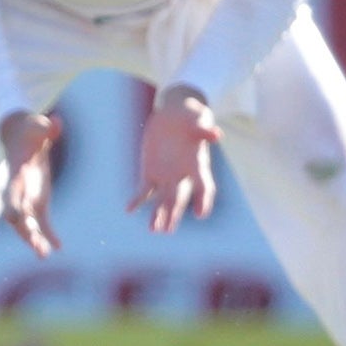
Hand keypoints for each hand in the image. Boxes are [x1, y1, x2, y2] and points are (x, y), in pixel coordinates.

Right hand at [0, 110, 63, 256]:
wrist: (21, 135)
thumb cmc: (29, 129)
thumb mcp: (38, 126)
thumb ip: (47, 128)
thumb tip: (56, 122)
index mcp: (16, 172)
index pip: (12, 191)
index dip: (13, 205)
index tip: (14, 219)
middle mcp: (18, 188)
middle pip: (18, 214)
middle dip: (25, 231)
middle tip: (36, 248)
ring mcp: (27, 196)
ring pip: (27, 223)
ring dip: (34, 239)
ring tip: (43, 255)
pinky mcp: (37, 200)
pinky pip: (42, 221)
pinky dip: (49, 233)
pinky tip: (58, 246)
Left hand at [128, 85, 219, 233]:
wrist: (174, 115)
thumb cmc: (191, 116)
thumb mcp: (198, 119)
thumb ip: (204, 128)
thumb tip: (216, 134)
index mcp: (198, 165)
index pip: (205, 187)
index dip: (204, 200)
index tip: (201, 213)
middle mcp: (183, 175)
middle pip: (179, 198)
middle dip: (173, 213)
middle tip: (167, 229)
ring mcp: (166, 176)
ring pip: (162, 200)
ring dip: (158, 214)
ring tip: (153, 229)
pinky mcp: (151, 172)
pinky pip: (144, 190)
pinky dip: (137, 200)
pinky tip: (129, 210)